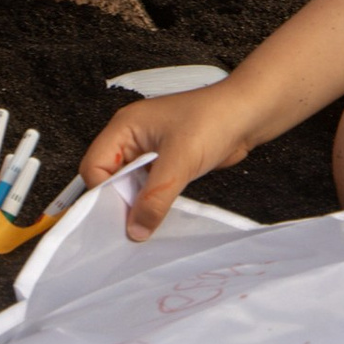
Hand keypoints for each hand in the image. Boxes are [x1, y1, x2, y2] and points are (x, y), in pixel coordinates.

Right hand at [81, 86, 257, 238]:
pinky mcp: (166, 162)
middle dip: (121, 200)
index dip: (103, 192)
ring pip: (130, 185)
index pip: (94, 166)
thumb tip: (136, 228)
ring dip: (139, 202)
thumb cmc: (215, 119)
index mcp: (125, 126)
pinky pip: (149, 187)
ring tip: (149, 218)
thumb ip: (155, 197)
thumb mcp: (180, 161)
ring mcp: (150, 150)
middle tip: (135, 221)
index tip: (119, 214)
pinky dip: (153, 201)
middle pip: (109, 178)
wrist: (249, 115)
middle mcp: (133, 137)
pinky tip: (162, 212)